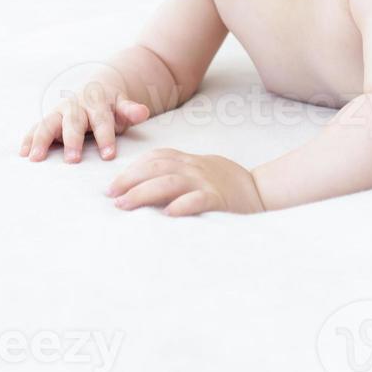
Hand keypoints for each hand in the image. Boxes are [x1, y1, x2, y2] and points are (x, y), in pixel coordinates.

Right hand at [19, 82, 149, 162]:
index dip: (106, 136)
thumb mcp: (123, 106)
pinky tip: (23, 153)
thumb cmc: (112, 106)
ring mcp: (60, 111)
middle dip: (73, 141)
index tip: (109, 155)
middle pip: (73, 122)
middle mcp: (76, 105)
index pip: (102, 119)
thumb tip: (143, 112)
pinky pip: (37, 127)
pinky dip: (29, 139)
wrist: (96, 89)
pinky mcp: (49, 119)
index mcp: (97, 102)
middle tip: (73, 160)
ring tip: (36, 159)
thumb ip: (131, 110)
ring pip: (49, 123)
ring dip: (42, 140)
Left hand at [106, 147, 264, 215]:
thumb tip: (144, 187)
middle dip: (130, 180)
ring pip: (170, 182)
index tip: (113, 185)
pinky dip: (181, 205)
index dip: (132, 169)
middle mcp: (194, 168)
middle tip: (111, 197)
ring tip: (125, 205)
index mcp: (190, 162)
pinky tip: (167, 214)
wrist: (260, 190)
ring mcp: (206, 183)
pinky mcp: (219, 199)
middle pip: (157, 168)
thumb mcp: (200, 172)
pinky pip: (198, 200)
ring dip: (144, 193)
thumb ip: (177, 174)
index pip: (156, 157)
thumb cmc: (225, 184)